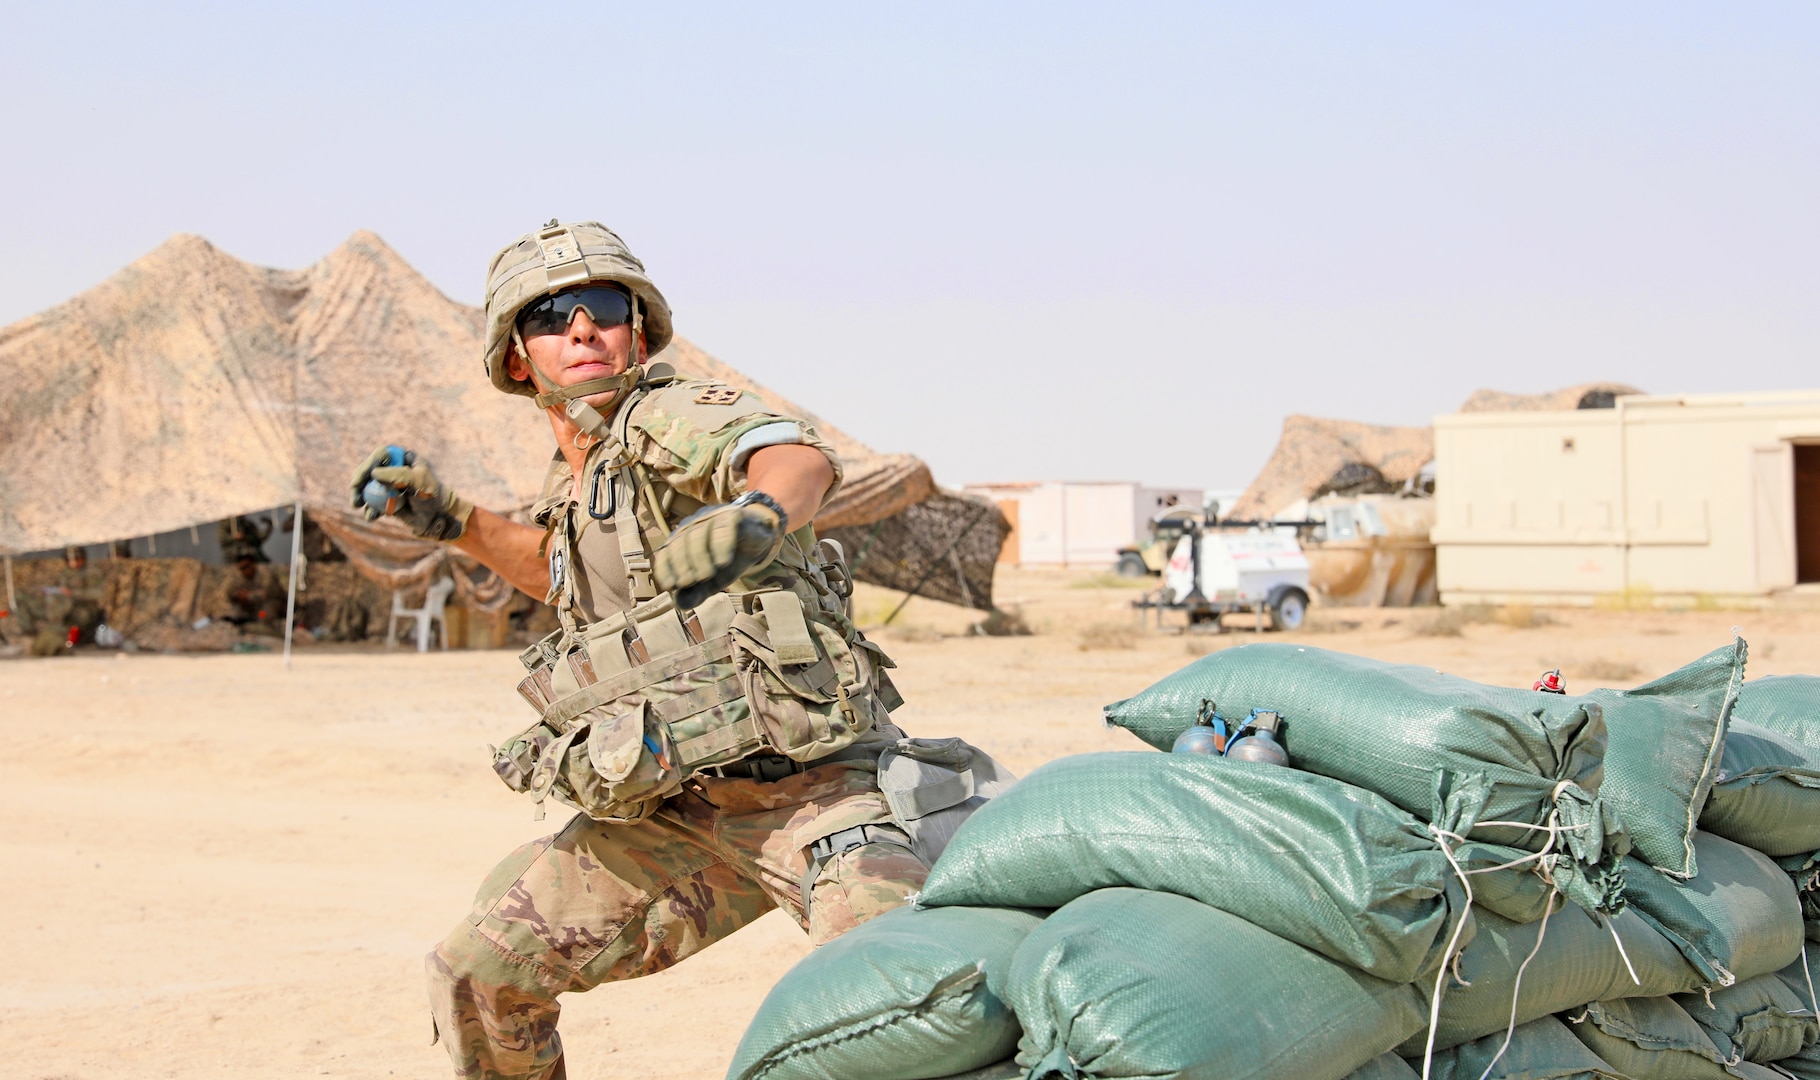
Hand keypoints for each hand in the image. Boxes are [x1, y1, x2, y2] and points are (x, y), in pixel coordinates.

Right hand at [349, 445, 474, 541]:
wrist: (440, 520)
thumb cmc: (433, 497)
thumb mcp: (418, 482)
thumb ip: (398, 475)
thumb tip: (374, 474)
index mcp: (405, 459)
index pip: (382, 455)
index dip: (368, 464)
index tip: (360, 478)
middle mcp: (396, 470)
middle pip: (371, 470)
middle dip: (360, 481)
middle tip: (354, 493)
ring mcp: (391, 486)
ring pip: (368, 487)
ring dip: (361, 495)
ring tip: (357, 505)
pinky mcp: (389, 501)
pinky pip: (373, 503)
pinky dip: (370, 508)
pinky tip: (371, 516)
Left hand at [653, 494, 786, 609]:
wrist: (758, 543)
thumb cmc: (728, 561)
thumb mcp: (711, 582)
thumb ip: (695, 593)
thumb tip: (679, 604)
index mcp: (682, 539)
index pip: (666, 551)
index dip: (666, 568)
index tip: (670, 586)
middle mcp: (693, 525)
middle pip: (680, 541)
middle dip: (682, 564)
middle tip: (688, 582)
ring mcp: (712, 517)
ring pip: (700, 533)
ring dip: (700, 556)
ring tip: (706, 576)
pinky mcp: (733, 515)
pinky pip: (724, 526)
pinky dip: (722, 544)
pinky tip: (723, 561)